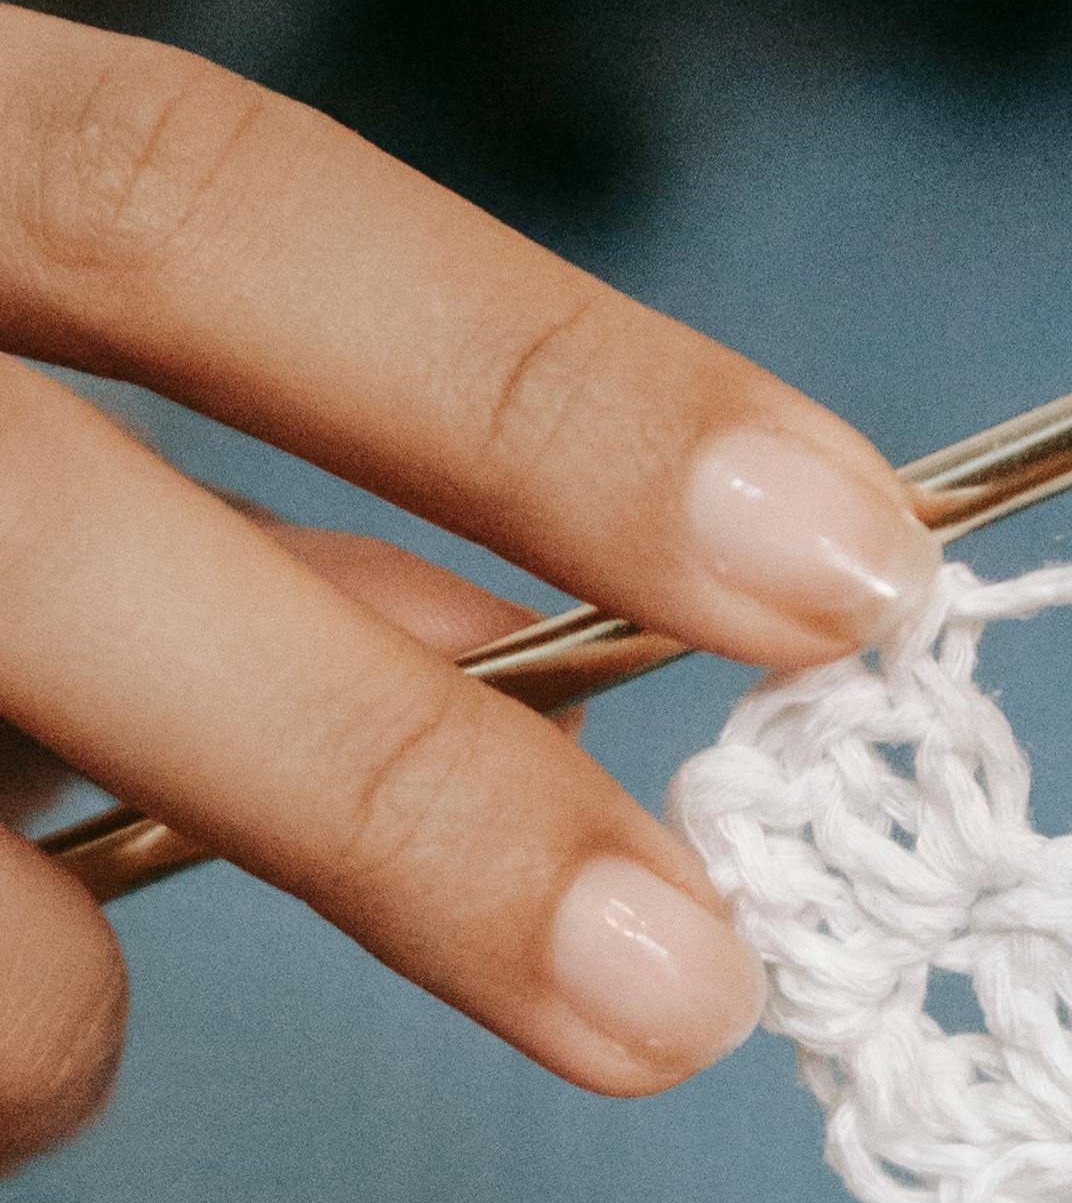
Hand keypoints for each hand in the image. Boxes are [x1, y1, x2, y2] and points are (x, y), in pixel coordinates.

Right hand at [0, 5, 938, 1169]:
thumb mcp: (19, 409)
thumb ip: (242, 507)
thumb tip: (553, 672)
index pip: (208, 202)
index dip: (544, 393)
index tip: (857, 568)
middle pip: (63, 536)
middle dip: (404, 787)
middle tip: (689, 1000)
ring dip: (92, 990)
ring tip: (67, 988)